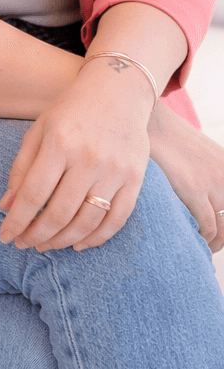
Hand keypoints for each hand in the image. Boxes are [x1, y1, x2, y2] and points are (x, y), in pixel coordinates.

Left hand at [0, 62, 151, 251]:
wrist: (117, 90)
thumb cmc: (71, 111)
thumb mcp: (39, 130)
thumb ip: (21, 168)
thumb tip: (7, 207)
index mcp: (59, 144)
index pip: (33, 194)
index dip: (17, 221)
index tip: (5, 236)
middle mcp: (89, 159)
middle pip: (59, 213)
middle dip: (37, 236)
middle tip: (24, 244)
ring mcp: (115, 170)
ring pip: (87, 222)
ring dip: (62, 241)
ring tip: (45, 245)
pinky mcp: (135, 179)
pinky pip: (116, 220)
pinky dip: (96, 239)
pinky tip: (78, 244)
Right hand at [146, 100, 223, 252]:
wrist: (152, 124)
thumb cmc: (170, 139)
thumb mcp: (202, 153)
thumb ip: (210, 174)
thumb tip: (207, 199)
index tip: (217, 230)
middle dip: (222, 236)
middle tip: (208, 242)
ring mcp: (214, 183)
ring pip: (221, 228)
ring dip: (211, 240)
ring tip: (198, 243)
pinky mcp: (195, 190)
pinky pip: (207, 227)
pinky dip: (202, 238)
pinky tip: (189, 236)